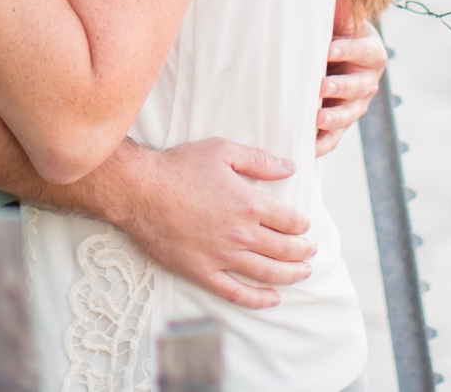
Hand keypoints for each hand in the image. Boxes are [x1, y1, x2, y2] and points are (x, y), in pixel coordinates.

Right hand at [107, 138, 314, 308]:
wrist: (140, 191)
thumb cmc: (178, 167)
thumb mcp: (221, 151)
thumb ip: (258, 160)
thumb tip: (289, 167)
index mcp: (249, 204)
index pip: (290, 221)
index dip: (302, 224)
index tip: (304, 225)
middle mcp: (241, 234)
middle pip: (285, 249)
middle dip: (303, 251)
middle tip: (310, 250)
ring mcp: (222, 256)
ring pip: (268, 273)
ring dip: (291, 275)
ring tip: (302, 273)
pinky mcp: (203, 272)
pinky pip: (237, 293)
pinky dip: (259, 299)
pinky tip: (272, 299)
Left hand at [316, 0, 384, 154]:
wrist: (334, 57)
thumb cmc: (333, 32)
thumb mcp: (339, 19)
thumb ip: (340, 9)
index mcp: (371, 52)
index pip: (362, 51)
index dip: (347, 50)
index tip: (328, 49)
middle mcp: (368, 81)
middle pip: (358, 86)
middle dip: (340, 87)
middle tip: (320, 87)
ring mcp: (356, 105)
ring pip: (349, 114)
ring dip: (334, 118)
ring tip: (317, 119)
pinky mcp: (342, 124)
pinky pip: (335, 138)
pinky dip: (323, 143)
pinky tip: (309, 147)